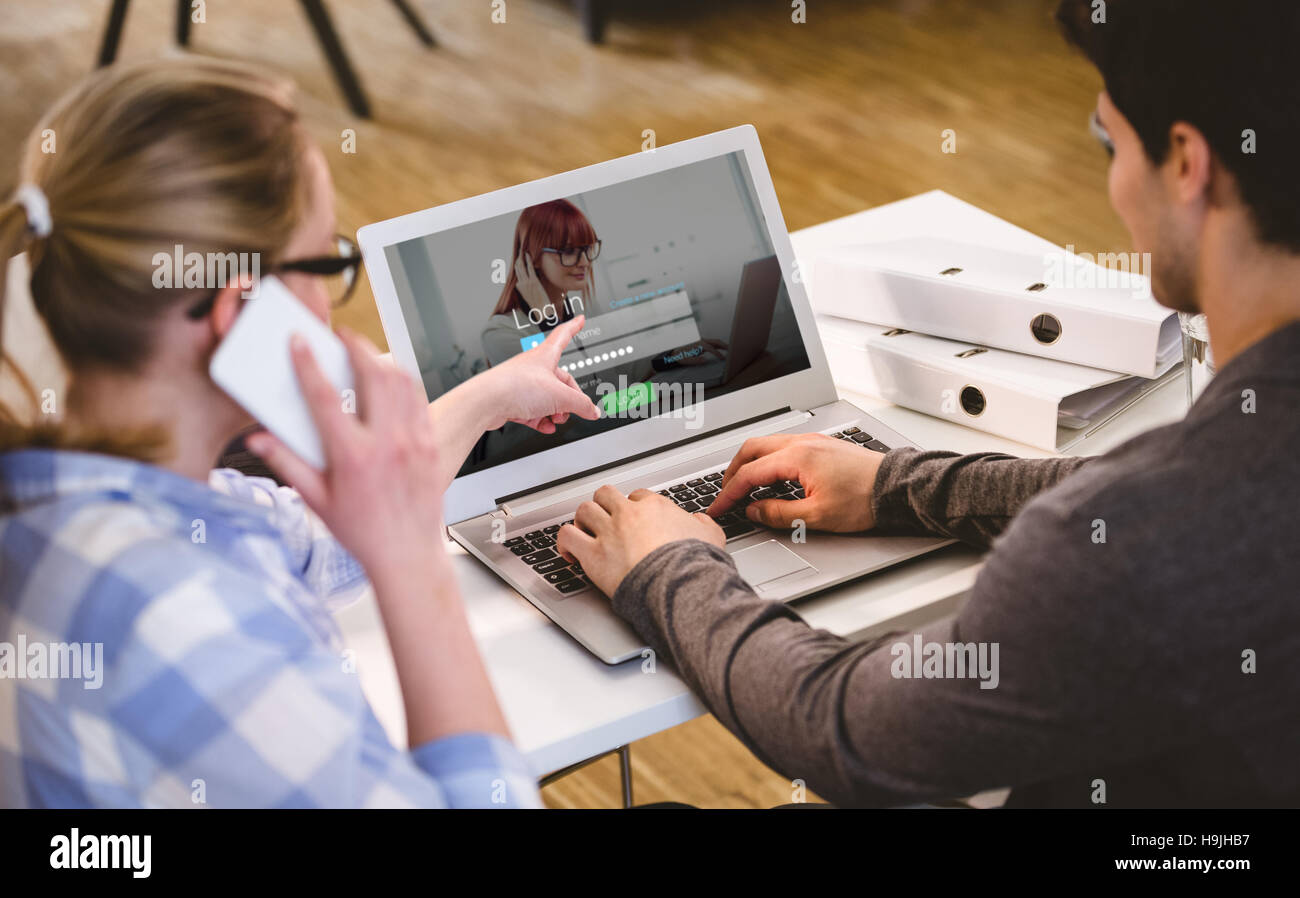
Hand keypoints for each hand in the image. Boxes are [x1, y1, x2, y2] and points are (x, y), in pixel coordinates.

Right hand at [247, 328, 446, 583]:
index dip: (308, 363)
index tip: (299, 342)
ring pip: (402, 382)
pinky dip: (404, 382)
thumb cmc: (363, 532)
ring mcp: (413, 441)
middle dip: (355, 346)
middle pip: (373, 374)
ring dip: (382, 360)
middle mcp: (386, 443)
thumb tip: (261, 438)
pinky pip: (419, 400)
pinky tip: (392, 381)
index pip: (324, 396)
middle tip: (341, 336)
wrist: (407, 555)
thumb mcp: (316, 500)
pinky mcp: (430, 444)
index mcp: (352, 456)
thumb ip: (287, 464)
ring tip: (366, 352)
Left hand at [483, 314, 600, 432]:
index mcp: (546, 356)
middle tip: (574, 410)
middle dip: (569, 398)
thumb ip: (580, 404)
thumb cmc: (516, 386)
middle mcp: (534, 368)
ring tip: (557, 419)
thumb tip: (592, 411)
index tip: (580, 320)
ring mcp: (524, 385)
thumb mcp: (560, 396)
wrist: (487, 402)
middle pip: (561, 380)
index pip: (564, 335)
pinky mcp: (514, 402)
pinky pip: (534, 411)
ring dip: (556, 412)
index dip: (574, 327)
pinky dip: (542, 420)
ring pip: (547, 398)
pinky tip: (546, 426)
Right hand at [514, 251, 551, 311]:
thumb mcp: (529, 296)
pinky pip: (529, 268)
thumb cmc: (537, 304)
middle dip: (517, 260)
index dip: (516, 266)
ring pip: (521, 267)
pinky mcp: (533, 281)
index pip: (516, 275)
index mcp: (519, 287)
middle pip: (517, 269)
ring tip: (522, 252)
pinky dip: (528, 260)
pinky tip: (528, 255)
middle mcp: (521, 284)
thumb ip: (526, 288)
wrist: (541, 309)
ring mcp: (526, 282)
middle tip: (519, 252)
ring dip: (521, 258)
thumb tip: (528, 282)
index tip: (517, 260)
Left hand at [557, 485, 724, 595]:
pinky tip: (569, 551)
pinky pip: (567, 536)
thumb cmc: (695, 564)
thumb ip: (702, 524)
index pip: (637, 496)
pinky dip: (564, 542)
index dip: (633, 507)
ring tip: (586, 532)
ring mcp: (608, 532)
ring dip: (583, 521)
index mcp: (655, 507)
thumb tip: (699, 522)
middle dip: (604, 506)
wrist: (679, 585)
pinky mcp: (593, 554)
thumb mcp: (712, 536)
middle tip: (605, 520)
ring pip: (584, 510)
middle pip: (606, 495)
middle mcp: (628, 514)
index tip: (634, 519)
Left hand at [668, 337, 727, 365]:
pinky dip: (718, 345)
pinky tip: (722, 349)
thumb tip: (705, 360)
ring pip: (715, 341)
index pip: (711, 348)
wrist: (675, 352)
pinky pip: (712, 343)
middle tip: (732, 350)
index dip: (718, 353)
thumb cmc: (681, 356)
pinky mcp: (702, 343)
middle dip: (724, 345)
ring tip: (729, 349)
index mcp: (698, 344)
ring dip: (722, 345)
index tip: (723, 358)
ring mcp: (702, 341)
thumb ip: (696, 360)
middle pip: (715, 341)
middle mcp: (701, 341)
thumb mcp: (687, 360)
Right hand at [706, 433, 885, 531]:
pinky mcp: (822, 445)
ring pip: (767, 444)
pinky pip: (784, 446)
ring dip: (751, 463)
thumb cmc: (864, 499)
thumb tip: (754, 511)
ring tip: (744, 484)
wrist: (895, 486)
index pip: (750, 474)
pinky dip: (768, 459)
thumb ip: (779, 514)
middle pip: (752, 449)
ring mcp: (812, 441)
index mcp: (796, 457)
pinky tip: (772, 477)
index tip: (719, 507)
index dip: (729, 493)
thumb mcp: (816, 516)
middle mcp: (801, 443)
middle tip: (725, 492)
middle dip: (733, 471)